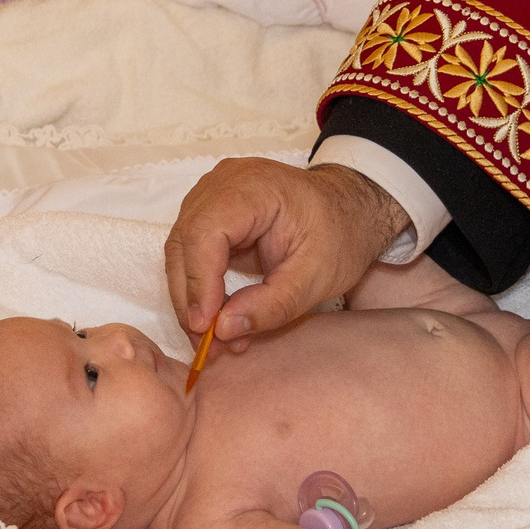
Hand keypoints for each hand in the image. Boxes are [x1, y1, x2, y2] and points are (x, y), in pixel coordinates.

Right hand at [164, 159, 408, 349]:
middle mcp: (224, 183)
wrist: (348, 210)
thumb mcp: (318, 277)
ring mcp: (213, 195)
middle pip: (184, 242)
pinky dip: (199, 288)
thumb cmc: (341, 234)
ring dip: (191, 298)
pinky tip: (218, 318)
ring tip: (216, 338)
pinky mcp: (212, 214)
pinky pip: (191, 253)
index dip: (198, 282)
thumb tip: (223, 329)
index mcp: (254, 187)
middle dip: (191, 299)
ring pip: (180, 251)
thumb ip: (273, 304)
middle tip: (208, 344)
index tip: (205, 327)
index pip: (206, 232)